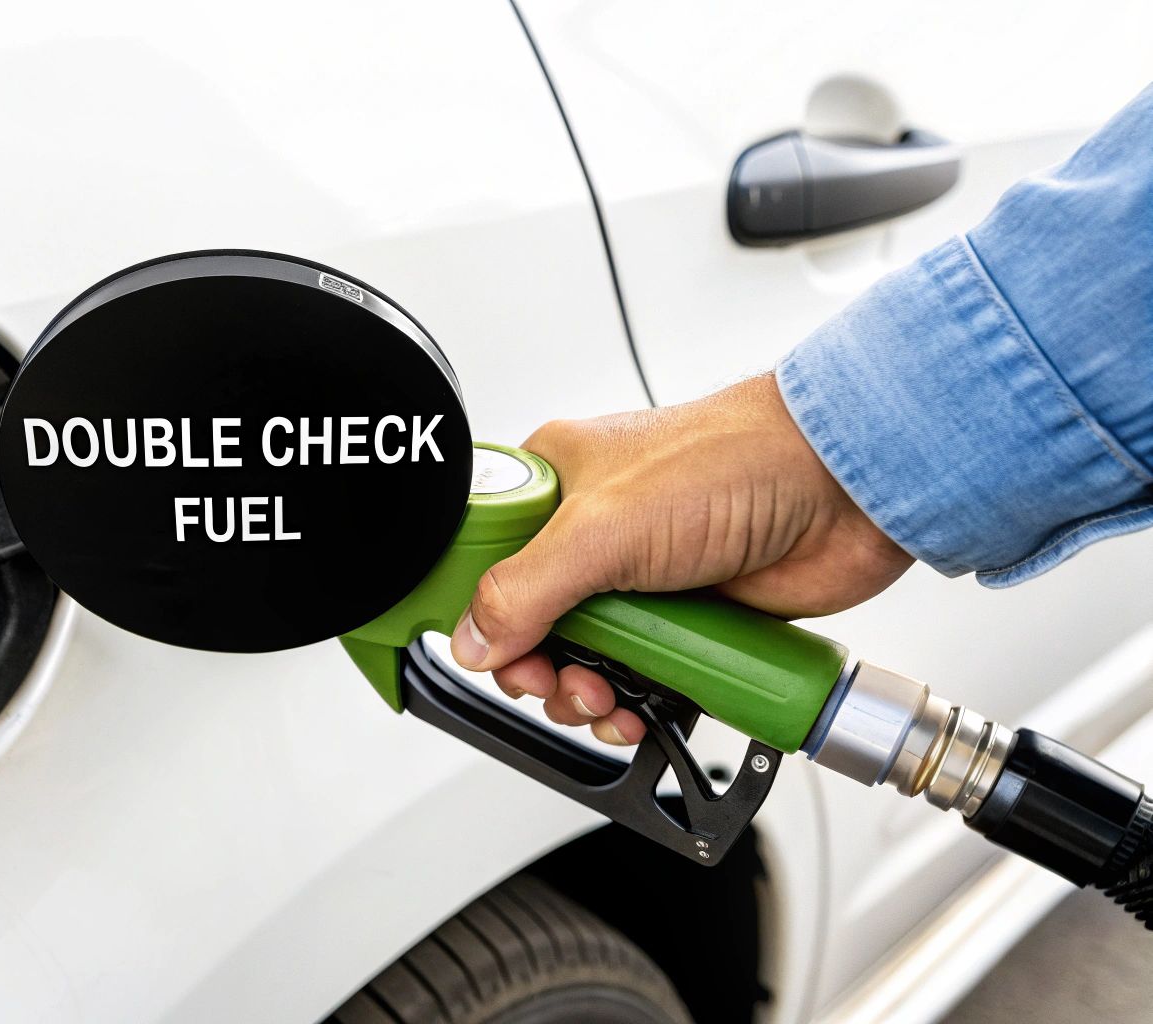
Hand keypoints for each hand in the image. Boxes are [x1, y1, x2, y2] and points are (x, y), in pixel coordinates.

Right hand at [451, 373, 912, 744]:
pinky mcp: (684, 619)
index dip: (473, 605)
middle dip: (536, 666)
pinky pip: (638, 679)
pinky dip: (633, 705)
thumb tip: (473, 639)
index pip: (482, 552)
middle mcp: (594, 530)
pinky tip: (638, 707)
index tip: (480, 646)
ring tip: (606, 696)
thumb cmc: (737, 461)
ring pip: (581, 660)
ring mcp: (640, 578)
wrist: (844, 491)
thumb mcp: (604, 527)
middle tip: (554, 678)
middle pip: (527, 622)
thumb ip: (526, 589)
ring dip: (584, 694)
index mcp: (557, 481)